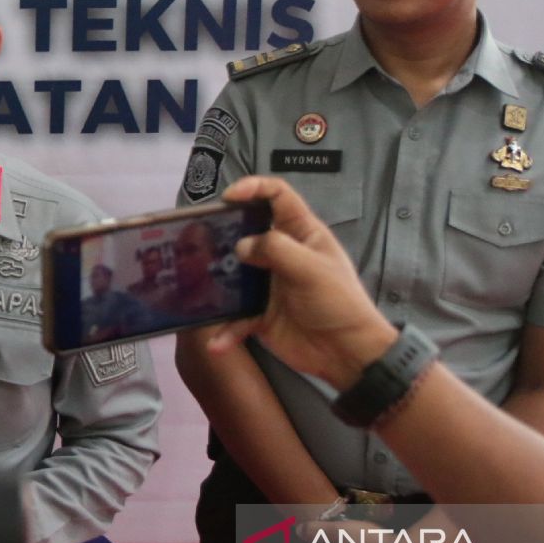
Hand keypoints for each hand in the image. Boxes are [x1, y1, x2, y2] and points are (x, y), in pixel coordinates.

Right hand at [204, 176, 398, 390]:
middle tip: (200, 238)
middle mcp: (282, 254)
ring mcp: (269, 285)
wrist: (347, 354)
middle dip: (224, 232)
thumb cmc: (338, 302)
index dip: (255, 188)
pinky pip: (236, 318)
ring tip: (196, 282)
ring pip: (235, 274)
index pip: (278, 197)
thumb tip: (240, 245)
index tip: (229, 197)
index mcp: (302, 234)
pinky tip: (216, 342)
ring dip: (217, 280)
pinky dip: (225, 329)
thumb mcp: (312, 268)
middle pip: (248, 232)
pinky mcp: (261, 314)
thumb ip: (275, 249)